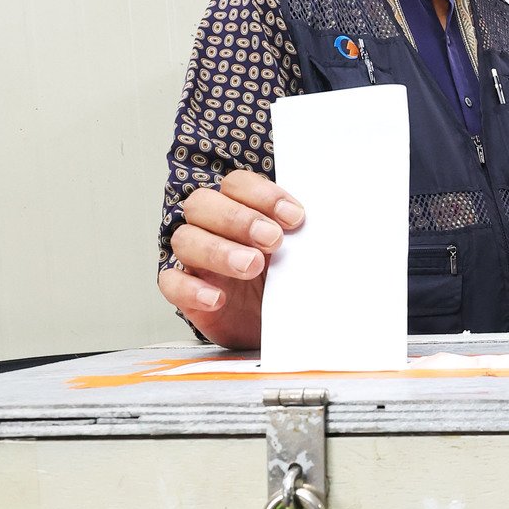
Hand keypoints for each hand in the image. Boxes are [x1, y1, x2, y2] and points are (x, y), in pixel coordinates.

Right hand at [158, 171, 303, 348]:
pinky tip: (217, 298)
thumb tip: (336, 227)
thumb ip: (307, 238)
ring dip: (219, 250)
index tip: (295, 218)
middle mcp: (212, 227)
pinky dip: (191, 288)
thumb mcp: (301, 255)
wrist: (280, 324)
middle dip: (239, 219)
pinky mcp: (185, 290)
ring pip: (186, 239)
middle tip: (272, 241)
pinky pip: (171, 282)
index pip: (237, 184)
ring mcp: (195, 258)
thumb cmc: (287, 281)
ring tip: (252, 266)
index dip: (263, 196)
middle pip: (203, 204)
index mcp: (240, 209)